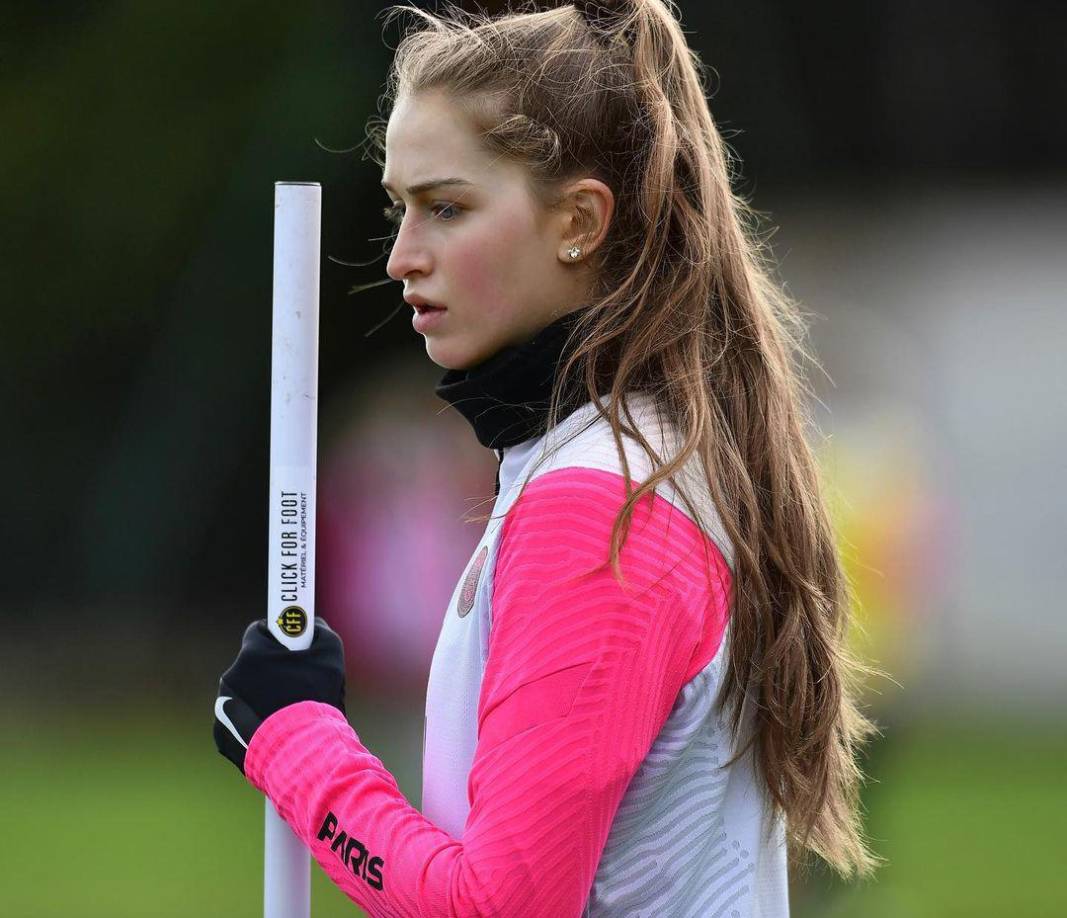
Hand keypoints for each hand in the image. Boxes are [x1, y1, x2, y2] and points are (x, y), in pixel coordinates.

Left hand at [213, 616, 346, 774]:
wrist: (303, 753)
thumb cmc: (317, 699)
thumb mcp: (331, 654)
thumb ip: (320, 631)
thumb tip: (314, 625)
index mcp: (252, 654)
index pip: (260, 630)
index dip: (279, 636)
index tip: (291, 644)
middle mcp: (231, 677)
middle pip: (252, 663)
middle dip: (271, 669)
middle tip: (295, 681)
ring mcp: (222, 709)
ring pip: (245, 693)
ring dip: (262, 695)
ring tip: (288, 711)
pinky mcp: (221, 736)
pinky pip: (238, 720)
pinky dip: (254, 722)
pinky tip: (275, 729)